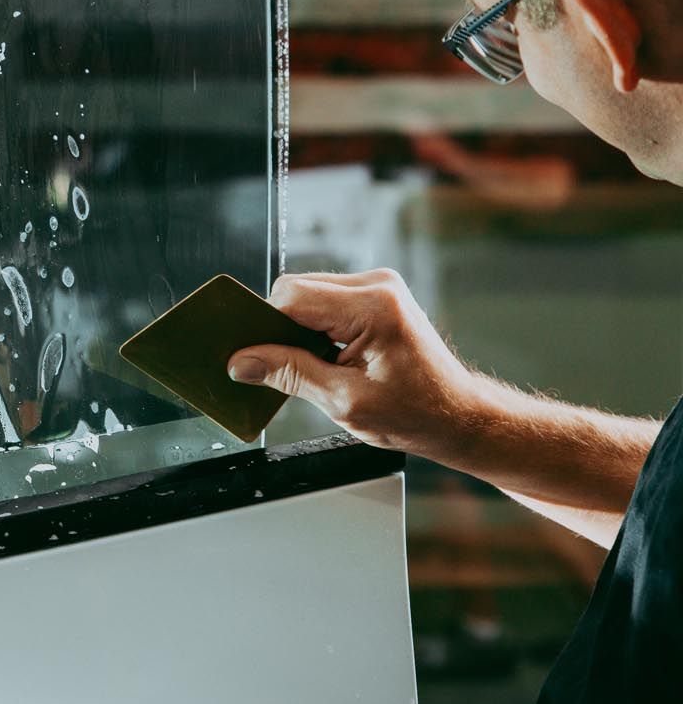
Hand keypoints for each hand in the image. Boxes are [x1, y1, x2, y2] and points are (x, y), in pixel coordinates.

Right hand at [227, 269, 493, 458]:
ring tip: (314, 366)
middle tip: (284, 369)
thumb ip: (290, 374)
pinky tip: (325, 357)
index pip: (292, 297)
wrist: (460, 417)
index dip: (264, 327)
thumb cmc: (417, 414)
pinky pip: (325, 301)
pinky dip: (314, 328)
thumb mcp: (344, 402)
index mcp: (373, 307)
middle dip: (280, 328)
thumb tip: (242, 362)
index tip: (250, 357)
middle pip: (296, 291)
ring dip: (298, 329)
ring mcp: (379, 288)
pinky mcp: (377, 296)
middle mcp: (377, 286)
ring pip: (307, 295)